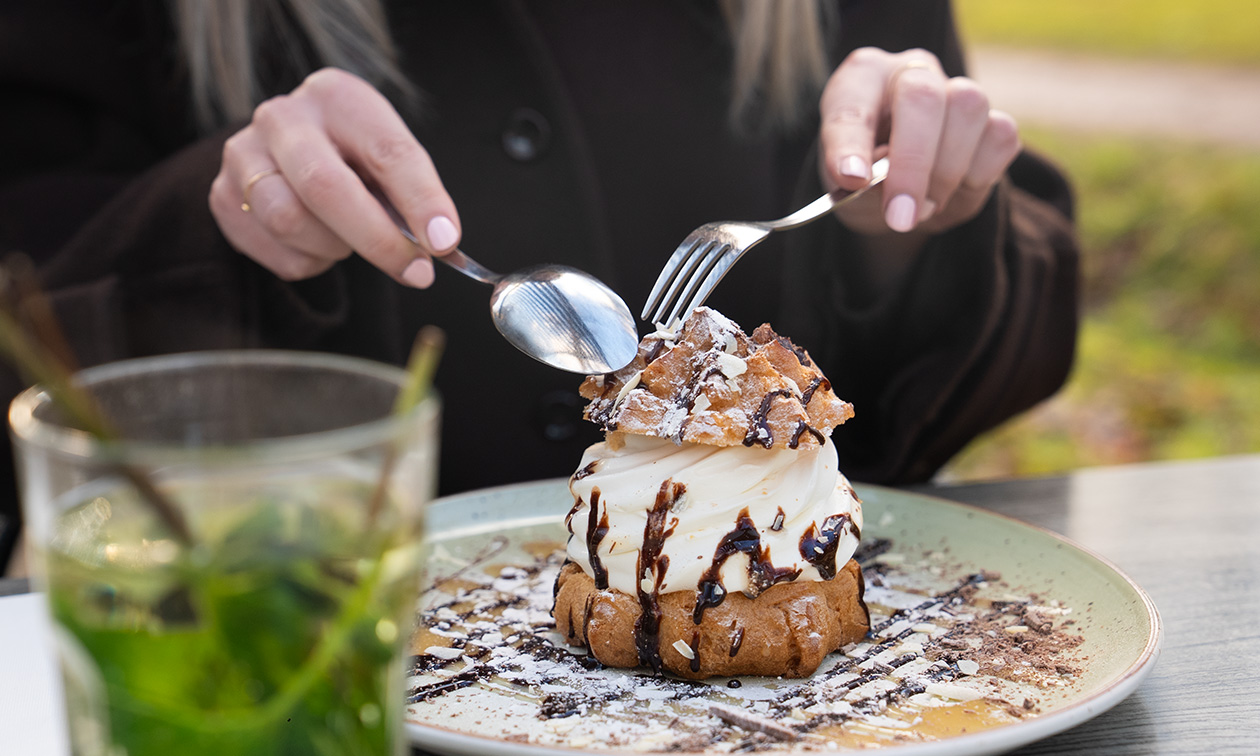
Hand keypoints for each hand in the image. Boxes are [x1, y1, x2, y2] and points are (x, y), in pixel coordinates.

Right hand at [209, 68, 458, 286]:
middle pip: (325, 187)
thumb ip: (415, 197)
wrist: (288, 154)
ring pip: (291, 222)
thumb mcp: (390, 160)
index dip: (421, 201)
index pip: (386, 150)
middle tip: (416, 272)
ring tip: (349, 239)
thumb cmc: (353, 158)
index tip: (445, 242)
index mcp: (337, 96)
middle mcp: (282, 118)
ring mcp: (243, 155)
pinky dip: (311, 262)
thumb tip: (440, 245)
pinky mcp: (223, 198)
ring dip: (335, 248)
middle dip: (377, 239)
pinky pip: (278, 253)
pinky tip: (318, 242)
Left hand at [818, 48, 1019, 236]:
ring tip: (925, 206)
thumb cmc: (864, 182)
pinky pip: (1000, 136)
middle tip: (900, 215)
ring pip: (968, 107)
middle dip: (912, 161)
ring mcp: (957, 92)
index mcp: (862, 80)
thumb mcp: (844, 189)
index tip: (851, 180)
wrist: (902, 199)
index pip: (852, 103)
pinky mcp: (994, 121)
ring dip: (946, 171)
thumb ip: (851, 182)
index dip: (850, 143)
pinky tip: (954, 191)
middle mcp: (912, 74)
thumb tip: (864, 179)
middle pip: (922, 94)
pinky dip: (978, 175)